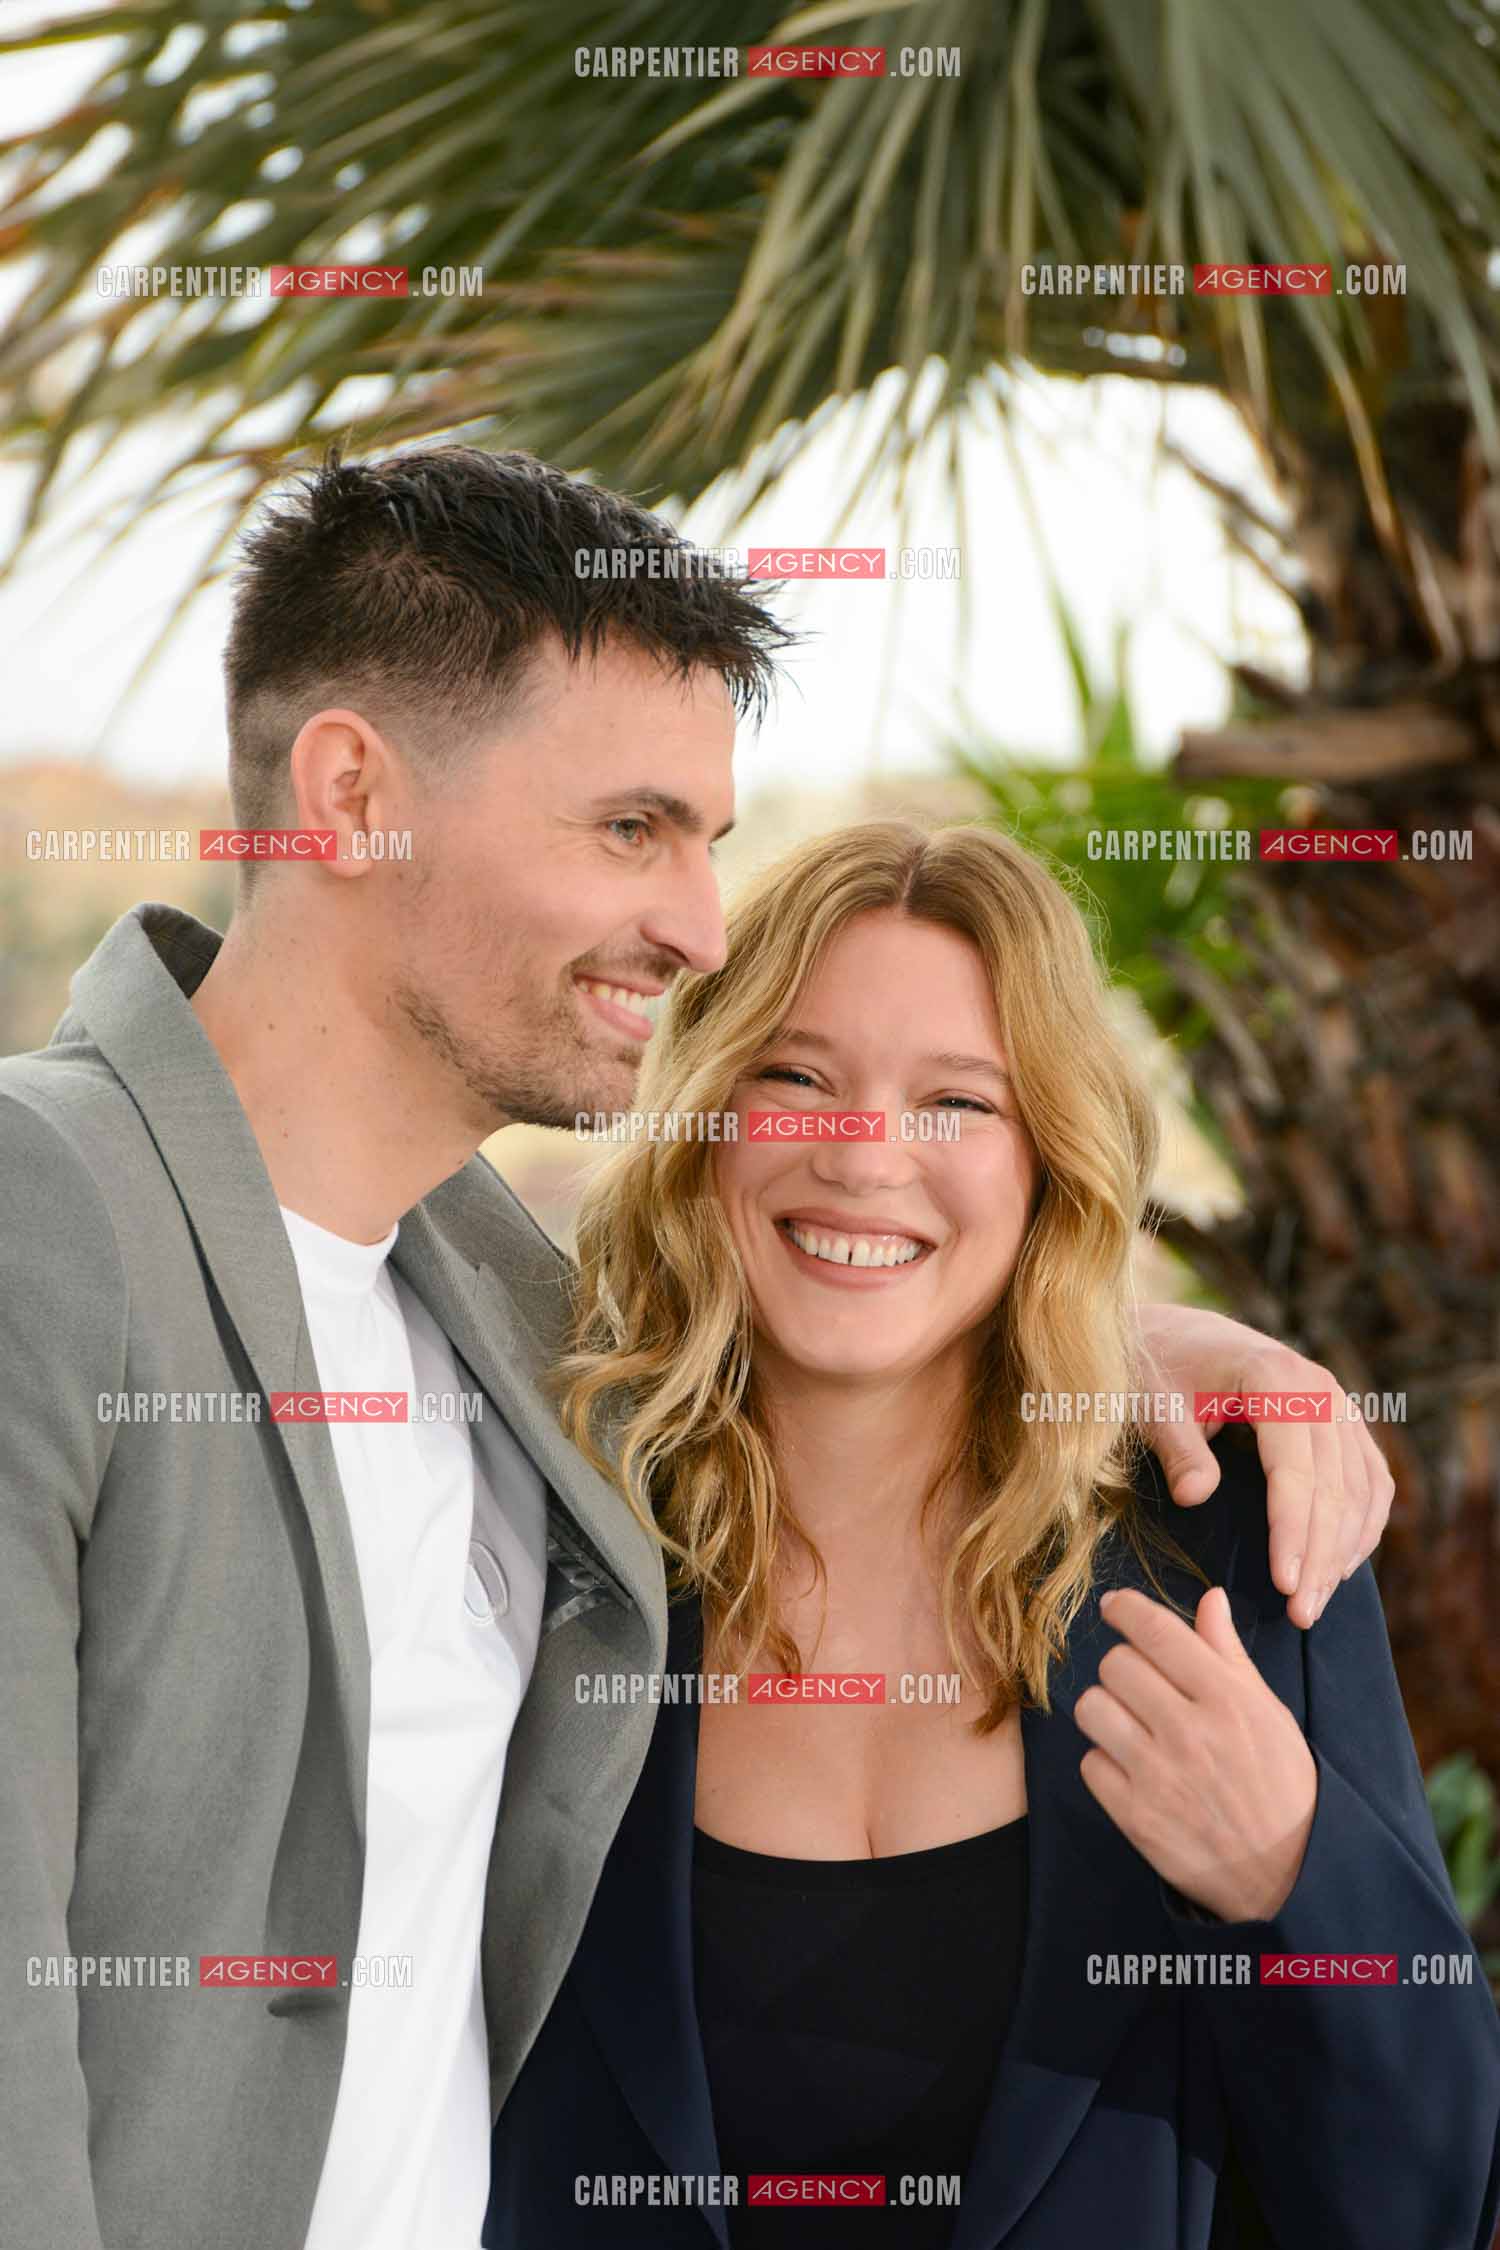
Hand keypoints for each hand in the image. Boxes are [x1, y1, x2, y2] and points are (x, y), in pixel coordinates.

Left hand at [1075, 1584, 1317, 1922]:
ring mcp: (1158, 1776)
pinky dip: (1105, 1763)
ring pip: (1092, 1708)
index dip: (1126, 1609)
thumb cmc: (1282, 1786)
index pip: (1157, 1631)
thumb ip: (1230, 1654)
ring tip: (1131, 1725)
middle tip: (1142, 1686)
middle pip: (1116, 1665)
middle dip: (1125, 1667)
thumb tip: (1209, 1598)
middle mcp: (1188, 1732)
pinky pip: (1090, 1763)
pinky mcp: (1136, 1817)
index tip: (1115, 1606)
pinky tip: (1133, 1770)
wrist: (1288, 1876)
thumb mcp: (1269, 1713)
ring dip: (1107, 1711)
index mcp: (1227, 1699)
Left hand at [1134, 1303, 1394, 1627]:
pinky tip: (1343, 1565)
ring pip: (1360, 1487)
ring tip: (1316, 1603)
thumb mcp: (1152, 1404)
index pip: (1295, 1470)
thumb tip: (1195, 1497)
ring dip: (1344, 1549)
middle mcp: (1318, 1387)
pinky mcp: (1341, 1419)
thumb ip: (1177, 1448)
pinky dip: (1363, 1523)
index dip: (1292, 1531)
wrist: (1172, 1334)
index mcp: (1273, 1377)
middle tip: (1301, 1614)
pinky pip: (1369, 1477)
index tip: (1284, 1585)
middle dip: (1320, 1556)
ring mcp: (1336, 1401)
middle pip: (1334, 1486)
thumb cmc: (1154, 1370)